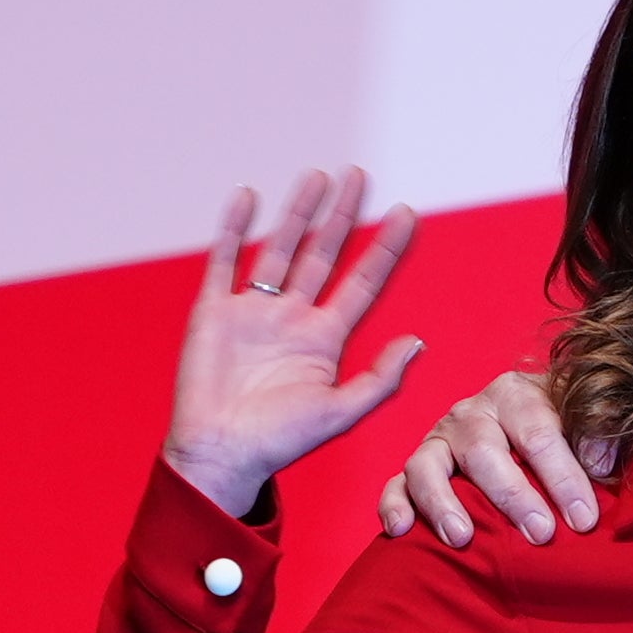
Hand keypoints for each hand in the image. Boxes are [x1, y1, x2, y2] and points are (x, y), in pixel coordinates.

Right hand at [161, 172, 426, 516]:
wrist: (218, 457)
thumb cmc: (278, 443)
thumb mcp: (340, 413)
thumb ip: (379, 379)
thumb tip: (418, 341)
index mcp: (323, 339)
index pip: (362, 282)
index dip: (385, 249)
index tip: (407, 214)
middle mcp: (291, 318)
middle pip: (322, 254)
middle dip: (342, 216)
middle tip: (358, 176)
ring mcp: (252, 311)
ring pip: (279, 248)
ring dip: (297, 213)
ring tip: (316, 177)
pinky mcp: (213, 312)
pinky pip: (224, 261)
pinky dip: (233, 229)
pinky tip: (248, 197)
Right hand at [380, 369, 601, 546]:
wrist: (526, 417)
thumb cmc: (562, 425)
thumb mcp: (585, 418)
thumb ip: (598, 431)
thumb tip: (599, 461)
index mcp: (516, 393)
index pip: (538, 431)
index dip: (563, 476)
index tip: (584, 517)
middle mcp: (472, 413)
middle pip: (484, 450)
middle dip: (513, 495)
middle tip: (540, 533)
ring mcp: (439, 440)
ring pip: (428, 465)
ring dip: (443, 502)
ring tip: (462, 538)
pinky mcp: (415, 468)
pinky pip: (395, 484)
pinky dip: (393, 505)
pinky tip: (401, 530)